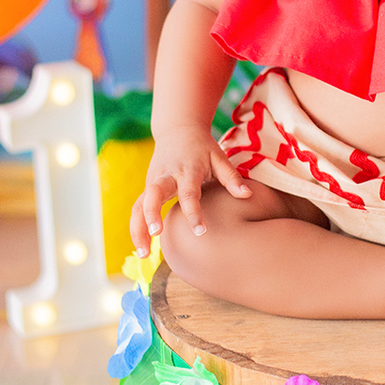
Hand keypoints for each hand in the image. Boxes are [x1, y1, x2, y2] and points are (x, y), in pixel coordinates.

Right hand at [128, 124, 250, 253]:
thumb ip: (231, 177)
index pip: (189, 193)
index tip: (201, 232)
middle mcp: (166, 175)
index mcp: (187, 169)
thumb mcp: (219, 157)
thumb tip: (248, 195)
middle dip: (152, 213)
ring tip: (143, 254)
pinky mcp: (147, 188)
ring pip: (139, 204)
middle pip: (154, 193)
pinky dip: (136, 228)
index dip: (193, 212)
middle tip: (156, 233)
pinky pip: (137, 209)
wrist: (178, 130)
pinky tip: (141, 248)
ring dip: (138, 228)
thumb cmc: (202, 148)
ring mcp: (153, 181)